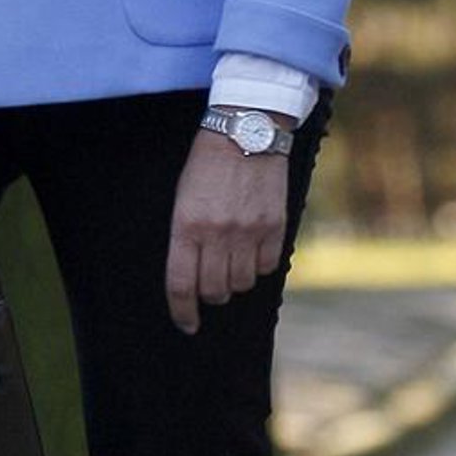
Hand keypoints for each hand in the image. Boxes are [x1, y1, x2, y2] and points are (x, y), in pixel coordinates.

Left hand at [165, 129, 289, 333]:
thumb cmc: (206, 165)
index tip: (187, 325)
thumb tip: (194, 277)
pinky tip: (254, 249)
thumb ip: (186, 237)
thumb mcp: (183, 198)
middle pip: (214, 290)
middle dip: (210, 295)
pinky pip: (268, 267)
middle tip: (211, 284)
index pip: (181, 284)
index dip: (182, 311)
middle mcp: (216, 233)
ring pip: (241, 283)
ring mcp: (248, 231)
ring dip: (236, 281)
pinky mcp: (274, 226)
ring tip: (233, 261)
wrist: (245, 130)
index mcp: (186, 226)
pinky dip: (260, 266)